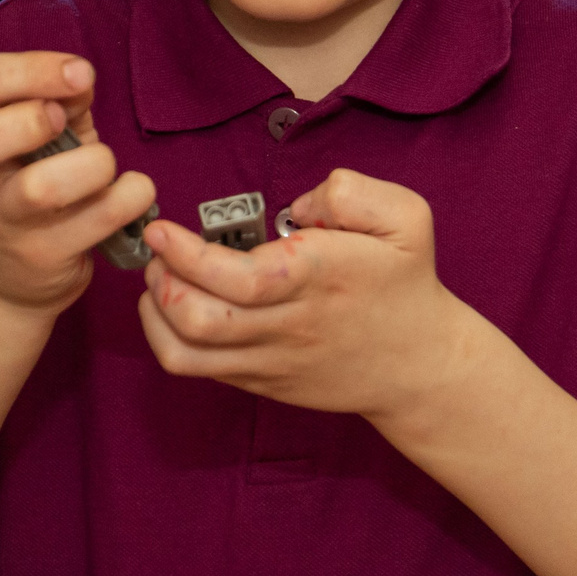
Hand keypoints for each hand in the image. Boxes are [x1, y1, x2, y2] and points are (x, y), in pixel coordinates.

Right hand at [0, 52, 161, 317]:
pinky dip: (129, 198)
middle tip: (66, 121)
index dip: (29, 70)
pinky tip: (134, 192)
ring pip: (38, 190)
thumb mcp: (41, 130)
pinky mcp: (41, 256)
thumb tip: (81, 78)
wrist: (15, 268)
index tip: (80, 73)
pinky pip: (93, 222)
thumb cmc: (33, 177)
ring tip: (106, 164)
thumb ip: (59, 98)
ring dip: (91, 166)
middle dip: (30, 121)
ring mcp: (2, 221)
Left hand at [137, 168, 478, 422]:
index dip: (186, 256)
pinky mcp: (261, 383)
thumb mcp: (405, 219)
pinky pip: (198, 371)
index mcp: (317, 279)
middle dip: (161, 281)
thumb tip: (297, 205)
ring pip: (188, 353)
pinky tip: (172, 309)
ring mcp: (271, 361)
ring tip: (158, 280)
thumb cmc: (404, 284)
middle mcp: (288, 325)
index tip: (161, 230)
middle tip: (158, 252)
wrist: (420, 366)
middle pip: (200, 320)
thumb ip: (351, 192)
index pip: (238, 280)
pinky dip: (169, 339)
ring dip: (156, 313)